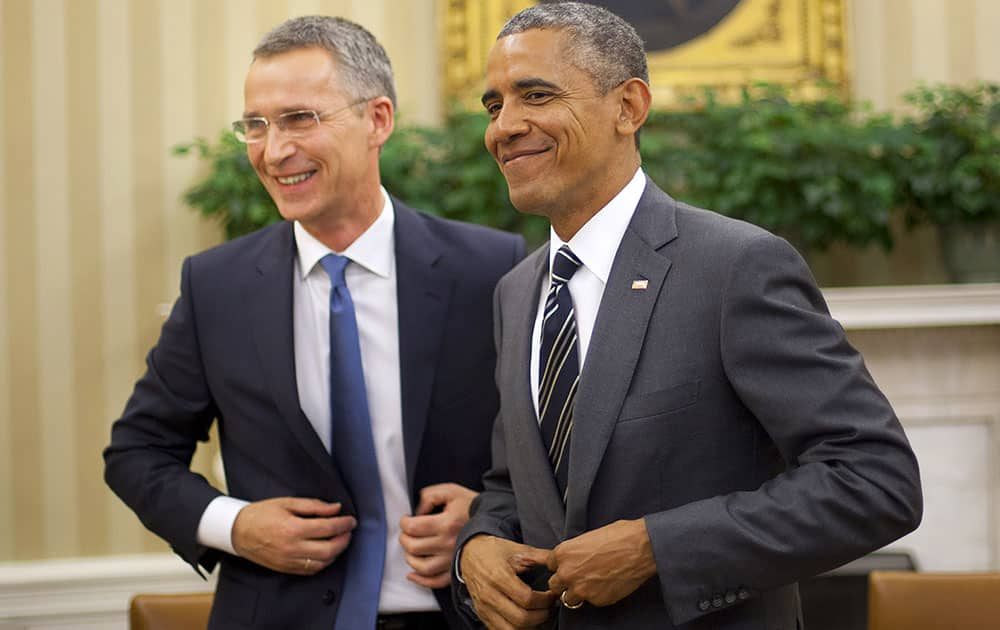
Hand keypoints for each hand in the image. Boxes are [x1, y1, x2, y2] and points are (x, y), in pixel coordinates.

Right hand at [231, 497, 355, 574]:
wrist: (237, 531)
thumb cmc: (261, 514)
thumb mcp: (287, 503)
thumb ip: (314, 506)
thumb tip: (336, 508)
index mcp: (293, 528)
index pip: (328, 528)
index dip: (344, 524)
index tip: (351, 520)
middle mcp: (292, 548)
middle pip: (329, 549)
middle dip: (344, 540)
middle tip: (348, 530)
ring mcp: (288, 561)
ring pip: (322, 562)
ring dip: (336, 552)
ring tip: (340, 540)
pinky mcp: (285, 569)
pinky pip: (311, 570)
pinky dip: (323, 562)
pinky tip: (327, 552)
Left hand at [398, 483, 476, 587]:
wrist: (493, 518)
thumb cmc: (470, 505)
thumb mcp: (450, 490)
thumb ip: (429, 496)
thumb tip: (416, 512)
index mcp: (447, 523)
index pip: (413, 527)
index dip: (404, 522)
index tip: (406, 519)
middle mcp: (449, 543)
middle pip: (413, 547)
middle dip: (404, 538)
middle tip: (407, 532)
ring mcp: (453, 559)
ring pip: (421, 567)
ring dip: (410, 558)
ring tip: (411, 548)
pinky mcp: (457, 568)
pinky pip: (436, 582)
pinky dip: (421, 580)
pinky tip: (412, 573)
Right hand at [460, 535, 556, 628]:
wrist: (470, 554)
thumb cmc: (495, 551)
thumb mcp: (518, 550)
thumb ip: (542, 556)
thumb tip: (562, 562)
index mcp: (498, 577)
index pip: (527, 599)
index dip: (545, 600)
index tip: (553, 595)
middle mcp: (489, 596)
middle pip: (521, 618)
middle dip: (542, 616)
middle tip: (550, 607)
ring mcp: (484, 608)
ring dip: (531, 626)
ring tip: (540, 615)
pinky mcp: (482, 616)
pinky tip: (528, 620)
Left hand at [546, 519, 656, 607]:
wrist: (640, 548)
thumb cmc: (618, 536)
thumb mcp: (588, 537)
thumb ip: (574, 551)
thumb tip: (573, 558)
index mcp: (563, 553)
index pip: (550, 565)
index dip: (562, 565)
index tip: (570, 564)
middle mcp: (568, 573)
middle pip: (554, 584)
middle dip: (565, 581)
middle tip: (579, 576)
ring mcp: (581, 589)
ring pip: (568, 598)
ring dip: (577, 592)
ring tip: (592, 583)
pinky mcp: (597, 600)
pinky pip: (590, 602)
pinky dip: (596, 596)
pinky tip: (606, 584)